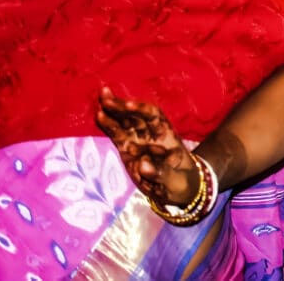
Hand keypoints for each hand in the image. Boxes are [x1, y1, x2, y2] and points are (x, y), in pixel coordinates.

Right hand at [96, 86, 199, 207]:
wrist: (178, 188)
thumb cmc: (183, 182)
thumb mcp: (178, 181)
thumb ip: (161, 173)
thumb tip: (142, 165)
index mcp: (168, 137)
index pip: (155, 118)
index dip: (141, 110)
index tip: (127, 105)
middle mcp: (152, 135)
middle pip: (137, 116)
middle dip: (122, 106)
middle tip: (106, 95)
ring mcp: (139, 141)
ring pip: (125, 122)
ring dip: (113, 110)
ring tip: (102, 97)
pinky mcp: (128, 150)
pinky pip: (118, 136)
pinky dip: (109, 126)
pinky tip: (100, 115)